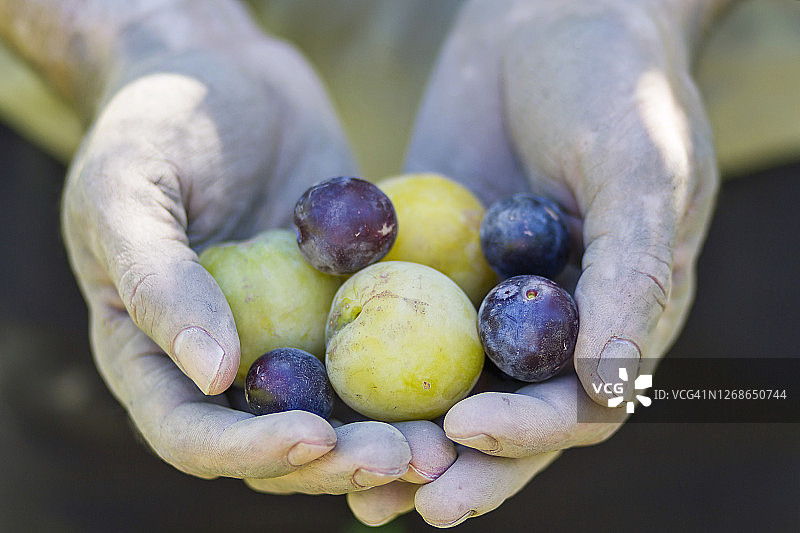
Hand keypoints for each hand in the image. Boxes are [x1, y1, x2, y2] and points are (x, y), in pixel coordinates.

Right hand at [61, 2, 414, 491]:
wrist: (225, 75)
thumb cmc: (155, 122)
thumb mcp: (130, 188)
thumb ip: (157, 280)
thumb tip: (212, 375)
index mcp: (154, 355)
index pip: (192, 435)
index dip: (252, 450)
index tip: (317, 437)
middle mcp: (225, 362)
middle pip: (278, 443)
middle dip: (341, 462)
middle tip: (410, 456)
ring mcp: (288, 336)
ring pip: (340, 413)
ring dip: (392, 438)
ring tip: (449, 442)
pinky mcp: (342, 304)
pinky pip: (382, 348)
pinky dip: (420, 375)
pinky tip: (470, 378)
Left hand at [351, 0, 720, 524]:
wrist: (549, 14)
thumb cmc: (615, 81)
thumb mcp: (640, 165)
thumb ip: (633, 272)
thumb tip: (613, 382)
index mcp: (617, 317)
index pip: (576, 407)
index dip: (525, 434)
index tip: (462, 433)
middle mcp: (550, 324)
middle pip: (504, 418)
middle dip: (455, 463)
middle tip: (395, 495)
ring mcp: (486, 298)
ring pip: (444, 387)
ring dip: (401, 436)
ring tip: (345, 473)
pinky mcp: (434, 266)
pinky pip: (397, 322)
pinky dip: (366, 363)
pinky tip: (319, 391)